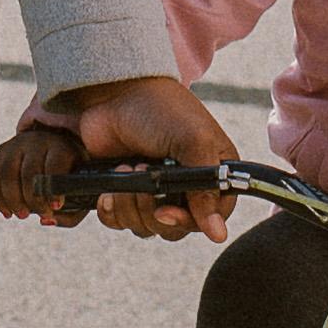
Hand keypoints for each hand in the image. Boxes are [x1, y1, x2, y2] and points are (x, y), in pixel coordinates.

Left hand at [0, 75, 236, 239]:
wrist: (114, 92)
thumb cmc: (162, 110)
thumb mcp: (192, 142)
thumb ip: (206, 189)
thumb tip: (218, 235)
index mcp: (212, 175)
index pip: (211, 218)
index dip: (188, 222)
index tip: (164, 210)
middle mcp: (185, 187)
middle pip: (175, 229)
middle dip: (152, 210)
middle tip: (142, 176)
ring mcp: (153, 191)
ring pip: (145, 228)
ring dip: (130, 206)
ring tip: (127, 168)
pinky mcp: (124, 192)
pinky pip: (119, 221)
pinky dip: (111, 211)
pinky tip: (108, 190)